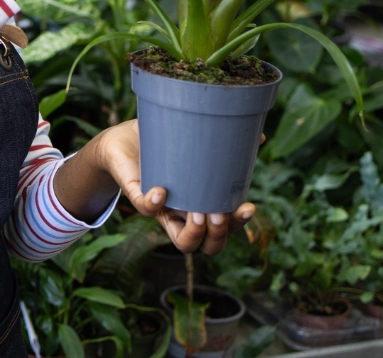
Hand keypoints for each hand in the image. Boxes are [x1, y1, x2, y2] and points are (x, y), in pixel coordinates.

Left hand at [91, 120, 254, 255]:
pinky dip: (154, 203)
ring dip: (194, 234)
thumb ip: (223, 142)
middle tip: (219, 215)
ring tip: (200, 214)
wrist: (121, 140)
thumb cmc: (163, 144)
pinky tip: (162, 191)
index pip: (224, 228)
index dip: (238, 224)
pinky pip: (146, 209)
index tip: (249, 206)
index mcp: (200, 204)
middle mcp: (182, 213)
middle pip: (208, 246)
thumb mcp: (195, 142)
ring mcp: (161, 209)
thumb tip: (261, 136)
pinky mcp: (137, 195)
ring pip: (181, 241)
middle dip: (219, 236)